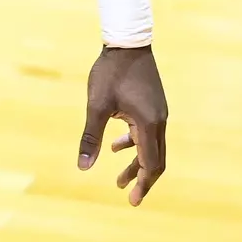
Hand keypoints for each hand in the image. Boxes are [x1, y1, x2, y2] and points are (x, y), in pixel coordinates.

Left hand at [77, 45, 167, 205]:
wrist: (127, 40)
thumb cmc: (110, 72)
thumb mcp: (96, 105)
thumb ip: (90, 137)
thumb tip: (83, 166)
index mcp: (148, 123)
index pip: (151, 163)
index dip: (142, 184)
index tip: (132, 201)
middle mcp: (159, 120)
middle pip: (155, 158)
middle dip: (141, 178)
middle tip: (129, 195)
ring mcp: (158, 112)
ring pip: (151, 145)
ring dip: (136, 161)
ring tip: (119, 177)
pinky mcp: (153, 104)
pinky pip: (147, 132)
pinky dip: (134, 143)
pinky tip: (116, 145)